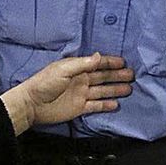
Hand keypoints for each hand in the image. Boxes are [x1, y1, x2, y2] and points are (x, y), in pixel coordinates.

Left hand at [0, 53, 133, 135]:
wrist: (32, 104)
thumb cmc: (45, 83)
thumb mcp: (63, 70)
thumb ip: (82, 64)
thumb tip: (99, 56)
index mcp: (76, 68)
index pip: (97, 64)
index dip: (110, 62)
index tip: (123, 62)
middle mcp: (81, 80)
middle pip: (103, 77)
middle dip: (117, 75)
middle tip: (132, 75)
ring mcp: (81, 94)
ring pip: (102, 91)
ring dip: (115, 89)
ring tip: (129, 89)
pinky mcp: (79, 108)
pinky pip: (96, 106)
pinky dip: (106, 105)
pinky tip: (116, 104)